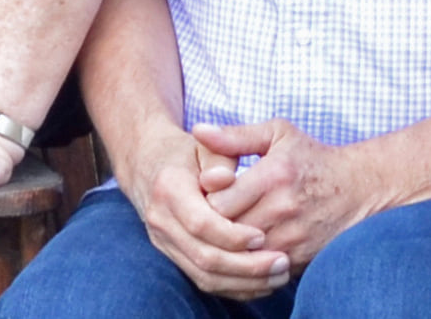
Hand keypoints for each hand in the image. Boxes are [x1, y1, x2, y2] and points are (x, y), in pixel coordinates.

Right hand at [121, 123, 290, 297]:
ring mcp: (164, 242)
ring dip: (243, 281)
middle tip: (281, 262)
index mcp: (169, 187)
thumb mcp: (205, 144)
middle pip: (204, 256)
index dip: (232, 234)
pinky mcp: (172, 255)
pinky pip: (202, 280)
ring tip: (278, 275)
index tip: (262, 236)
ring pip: (203, 275)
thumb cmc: (187, 151)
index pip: (201, 222)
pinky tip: (261, 282)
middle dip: (245, 265)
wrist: (148, 162)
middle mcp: (161, 219)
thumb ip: (221, 155)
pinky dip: (233, 286)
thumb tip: (228, 179)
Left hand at [196, 120, 382, 270]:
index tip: (210, 193)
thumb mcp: (276, 135)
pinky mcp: (298, 261)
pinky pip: (259, 269)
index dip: (207, 200)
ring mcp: (292, 239)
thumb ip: (235, 135)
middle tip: (212, 215)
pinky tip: (247, 245)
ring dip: (230, 245)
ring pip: (241, 254)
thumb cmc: (310, 157)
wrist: (358, 190)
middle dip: (215, 225)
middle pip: (227, 230)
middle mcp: (284, 209)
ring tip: (228, 229)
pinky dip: (249, 260)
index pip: (219, 201)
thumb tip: (198, 130)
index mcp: (274, 174)